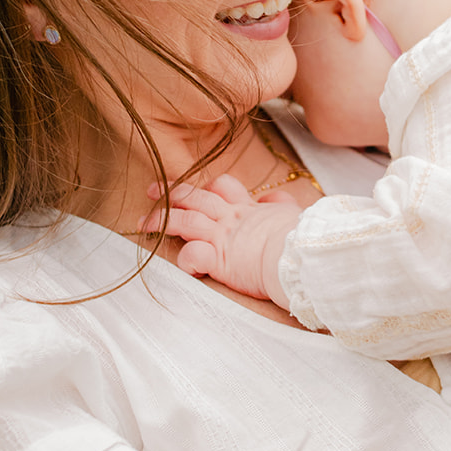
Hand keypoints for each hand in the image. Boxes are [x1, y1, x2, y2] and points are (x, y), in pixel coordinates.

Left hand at [139, 175, 301, 306]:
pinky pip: (192, 255)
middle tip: (152, 190)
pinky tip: (183, 264)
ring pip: (184, 220)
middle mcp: (232, 219)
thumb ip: (281, 206)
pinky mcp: (220, 259)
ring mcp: (224, 237)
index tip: (190, 189)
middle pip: (195, 198)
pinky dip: (184, 259)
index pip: (222, 187)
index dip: (204, 187)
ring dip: (162, 220)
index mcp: (249, 210)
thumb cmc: (305, 239)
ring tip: (144, 223)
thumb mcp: (295, 215)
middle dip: (171, 193)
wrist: (305, 255)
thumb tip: (272, 200)